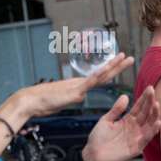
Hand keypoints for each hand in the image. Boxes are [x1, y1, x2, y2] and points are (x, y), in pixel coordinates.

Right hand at [17, 53, 133, 117]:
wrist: (31, 101)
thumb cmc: (43, 103)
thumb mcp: (63, 102)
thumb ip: (72, 98)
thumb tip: (79, 97)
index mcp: (79, 86)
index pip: (100, 78)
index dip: (111, 71)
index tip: (121, 64)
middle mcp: (80, 84)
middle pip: (103, 74)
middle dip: (117, 65)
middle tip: (129, 57)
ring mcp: (77, 87)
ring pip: (99, 75)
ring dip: (113, 66)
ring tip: (124, 57)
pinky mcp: (73, 92)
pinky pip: (88, 84)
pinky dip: (99, 77)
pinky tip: (107, 70)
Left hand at [81, 86, 160, 160]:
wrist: (92, 155)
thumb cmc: (98, 138)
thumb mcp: (106, 120)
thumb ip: (116, 110)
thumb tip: (125, 96)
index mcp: (128, 121)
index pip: (139, 108)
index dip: (144, 99)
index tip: (149, 88)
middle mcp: (134, 128)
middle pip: (145, 114)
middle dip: (150, 103)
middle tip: (153, 92)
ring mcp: (136, 138)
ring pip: (149, 125)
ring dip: (154, 116)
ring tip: (157, 105)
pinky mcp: (135, 149)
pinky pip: (146, 139)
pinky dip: (152, 131)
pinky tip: (158, 122)